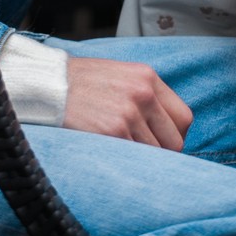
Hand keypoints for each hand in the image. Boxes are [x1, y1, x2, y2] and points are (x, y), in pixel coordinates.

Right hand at [62, 55, 192, 149]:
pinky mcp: (114, 132)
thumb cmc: (84, 81)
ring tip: (123, 148)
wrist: (50, 83)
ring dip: (142, 158)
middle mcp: (143, 93)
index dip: (175, 134)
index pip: (184, 118)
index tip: (162, 140)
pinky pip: (135, 159)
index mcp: (147, 76)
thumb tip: (167, 126)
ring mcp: (129, 113)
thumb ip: (146, 93)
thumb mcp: (121, 74)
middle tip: (143, 150)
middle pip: (175, 141)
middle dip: (163, 151)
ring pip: (156, 155)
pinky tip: (112, 150)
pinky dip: (127, 160)